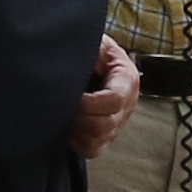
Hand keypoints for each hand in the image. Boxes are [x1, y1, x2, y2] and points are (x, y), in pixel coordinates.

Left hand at [69, 36, 141, 160]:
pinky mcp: (105, 135)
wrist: (87, 57)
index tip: (73, 97)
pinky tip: (68, 126)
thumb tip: (74, 61)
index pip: (115, 100)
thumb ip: (89, 50)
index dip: (90, 103)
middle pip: (106, 125)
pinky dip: (76, 142)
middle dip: (80, 117)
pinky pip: (92, 150)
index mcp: (127, 78)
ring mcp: (118, 122)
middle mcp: (128, 104)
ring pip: (98, 140)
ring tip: (65, 114)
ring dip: (77, 130)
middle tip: (63, 105)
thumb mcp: (94, 41)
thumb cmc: (90, 47)